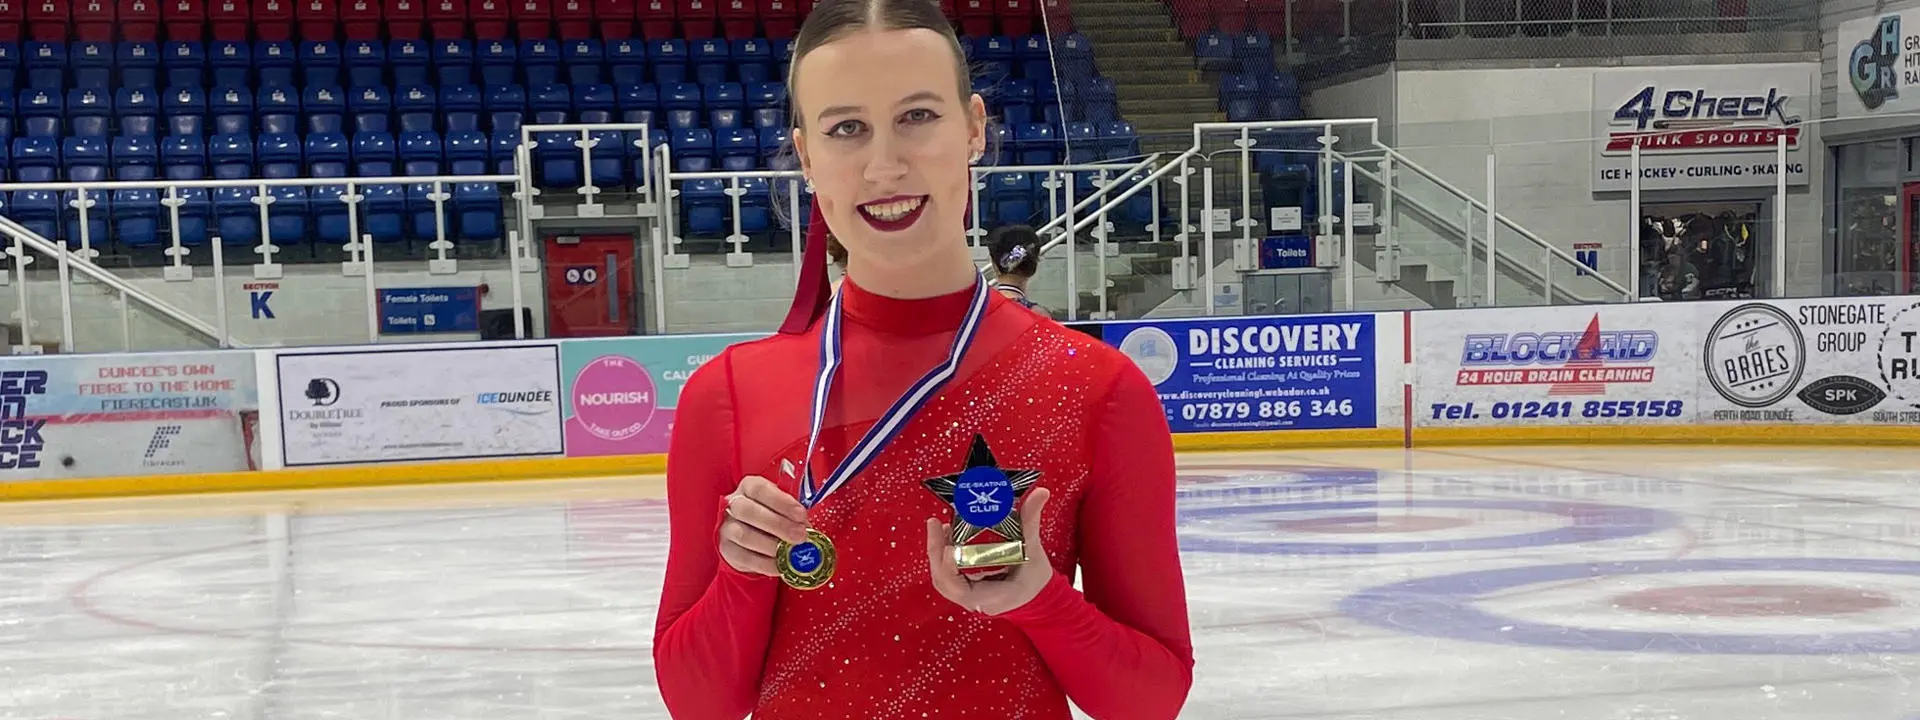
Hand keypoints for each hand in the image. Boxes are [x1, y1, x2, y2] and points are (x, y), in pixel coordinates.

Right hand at [719, 475, 810, 576]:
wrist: (752, 538)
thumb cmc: (771, 515)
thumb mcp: (782, 508)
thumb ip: (792, 514)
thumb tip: (806, 527)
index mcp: (748, 487)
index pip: (760, 489)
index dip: (781, 502)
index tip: (801, 514)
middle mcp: (734, 504)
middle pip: (749, 511)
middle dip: (778, 524)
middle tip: (800, 536)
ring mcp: (727, 527)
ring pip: (744, 535)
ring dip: (771, 545)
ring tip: (790, 552)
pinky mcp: (727, 549)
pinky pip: (744, 557)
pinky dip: (765, 563)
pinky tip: (780, 565)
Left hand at [924, 487, 1053, 615]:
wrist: (1037, 595)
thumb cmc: (1035, 578)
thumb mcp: (1034, 551)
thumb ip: (1030, 522)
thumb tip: (1040, 493)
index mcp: (993, 597)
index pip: (962, 589)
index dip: (950, 568)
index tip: (949, 545)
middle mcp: (976, 600)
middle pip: (945, 582)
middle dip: (936, 553)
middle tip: (935, 524)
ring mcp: (968, 595)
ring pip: (943, 579)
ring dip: (936, 553)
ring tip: (938, 527)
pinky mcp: (964, 587)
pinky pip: (947, 576)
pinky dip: (942, 557)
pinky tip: (946, 536)